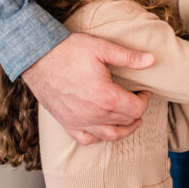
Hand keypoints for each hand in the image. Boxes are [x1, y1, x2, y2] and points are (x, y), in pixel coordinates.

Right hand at [22, 33, 154, 144]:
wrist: (37, 57)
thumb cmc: (68, 50)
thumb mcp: (101, 48)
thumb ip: (128, 57)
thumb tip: (151, 60)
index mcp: (106, 96)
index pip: (136, 108)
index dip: (145, 100)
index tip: (145, 91)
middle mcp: (94, 114)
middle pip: (125, 121)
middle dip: (136, 111)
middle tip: (138, 100)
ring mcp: (79, 121)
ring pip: (109, 135)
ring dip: (124, 129)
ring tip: (130, 121)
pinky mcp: (66, 123)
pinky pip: (86, 139)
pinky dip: (98, 137)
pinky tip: (103, 128)